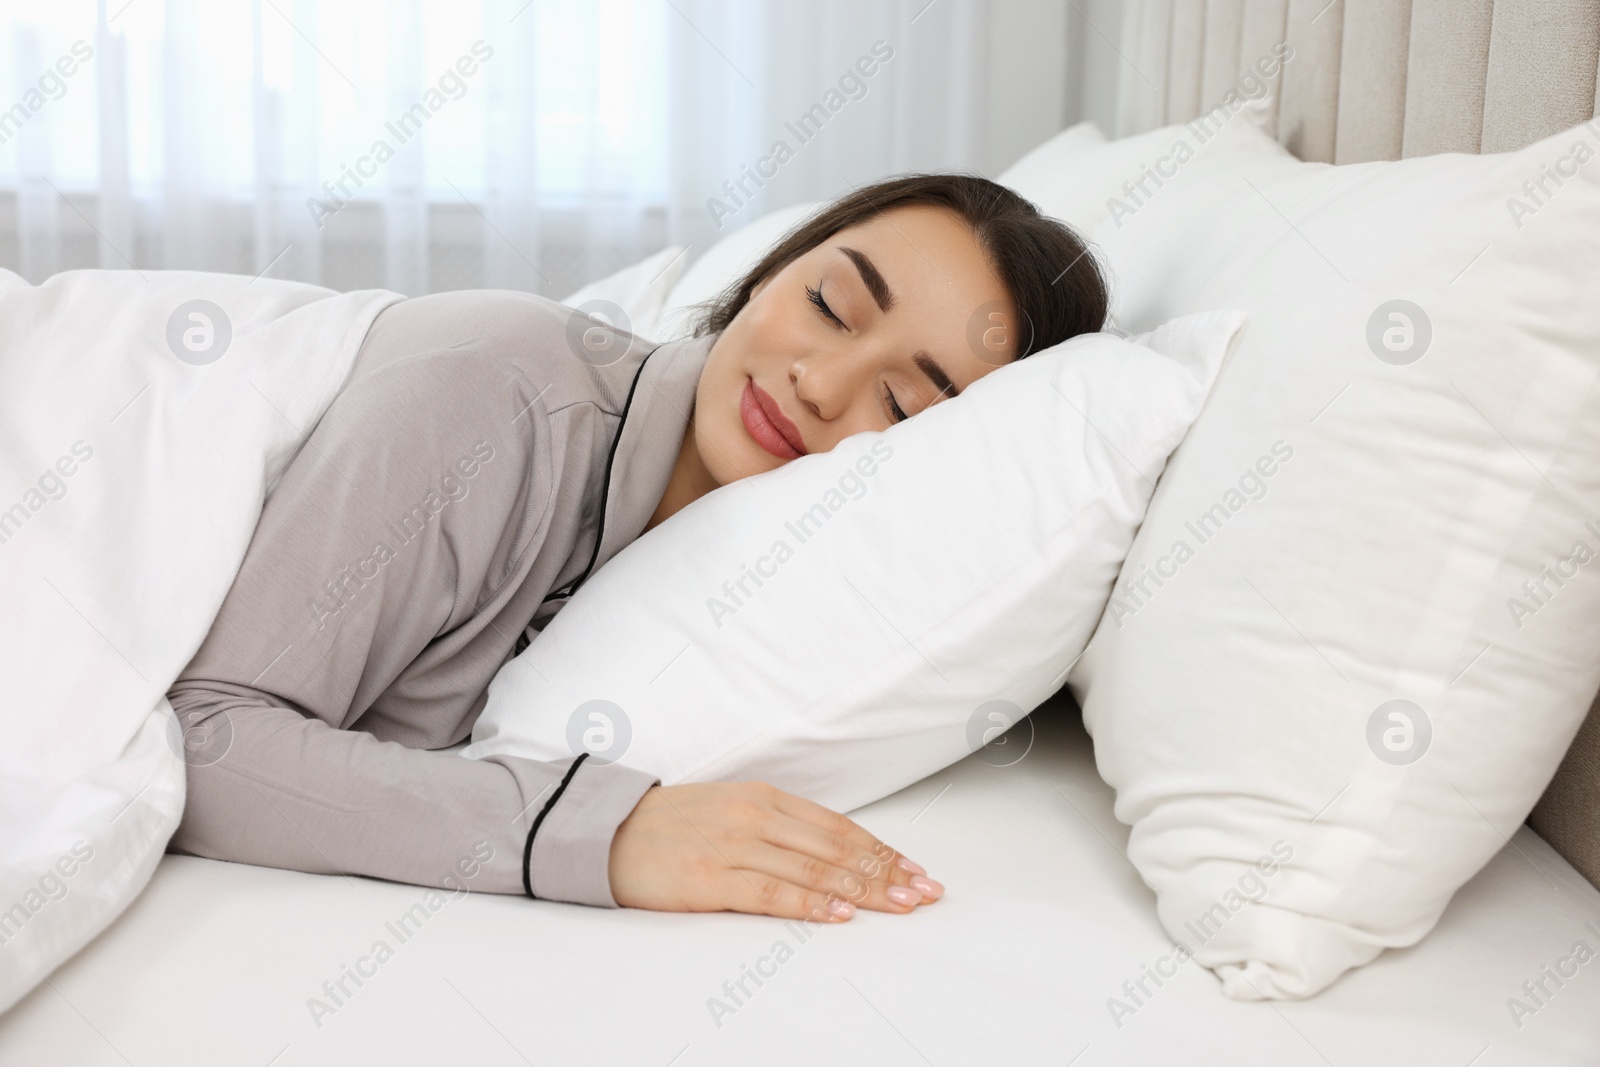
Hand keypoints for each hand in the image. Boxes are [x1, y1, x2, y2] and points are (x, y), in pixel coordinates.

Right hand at [608, 781, 943, 920]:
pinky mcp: (710, 878)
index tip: (914, 870)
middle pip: (836, 847)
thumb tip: (833, 856)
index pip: (838, 827)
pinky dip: (811, 903)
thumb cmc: (673, 827)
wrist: (607, 832)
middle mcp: (755, 816)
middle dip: (886, 872)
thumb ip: (778, 828)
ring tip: (900, 904)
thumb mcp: (731, 811)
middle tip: (924, 891)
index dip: (881, 850)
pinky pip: (772, 892)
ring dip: (863, 889)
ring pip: (814, 868)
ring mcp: (734, 846)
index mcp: (764, 797)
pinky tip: (840, 914)